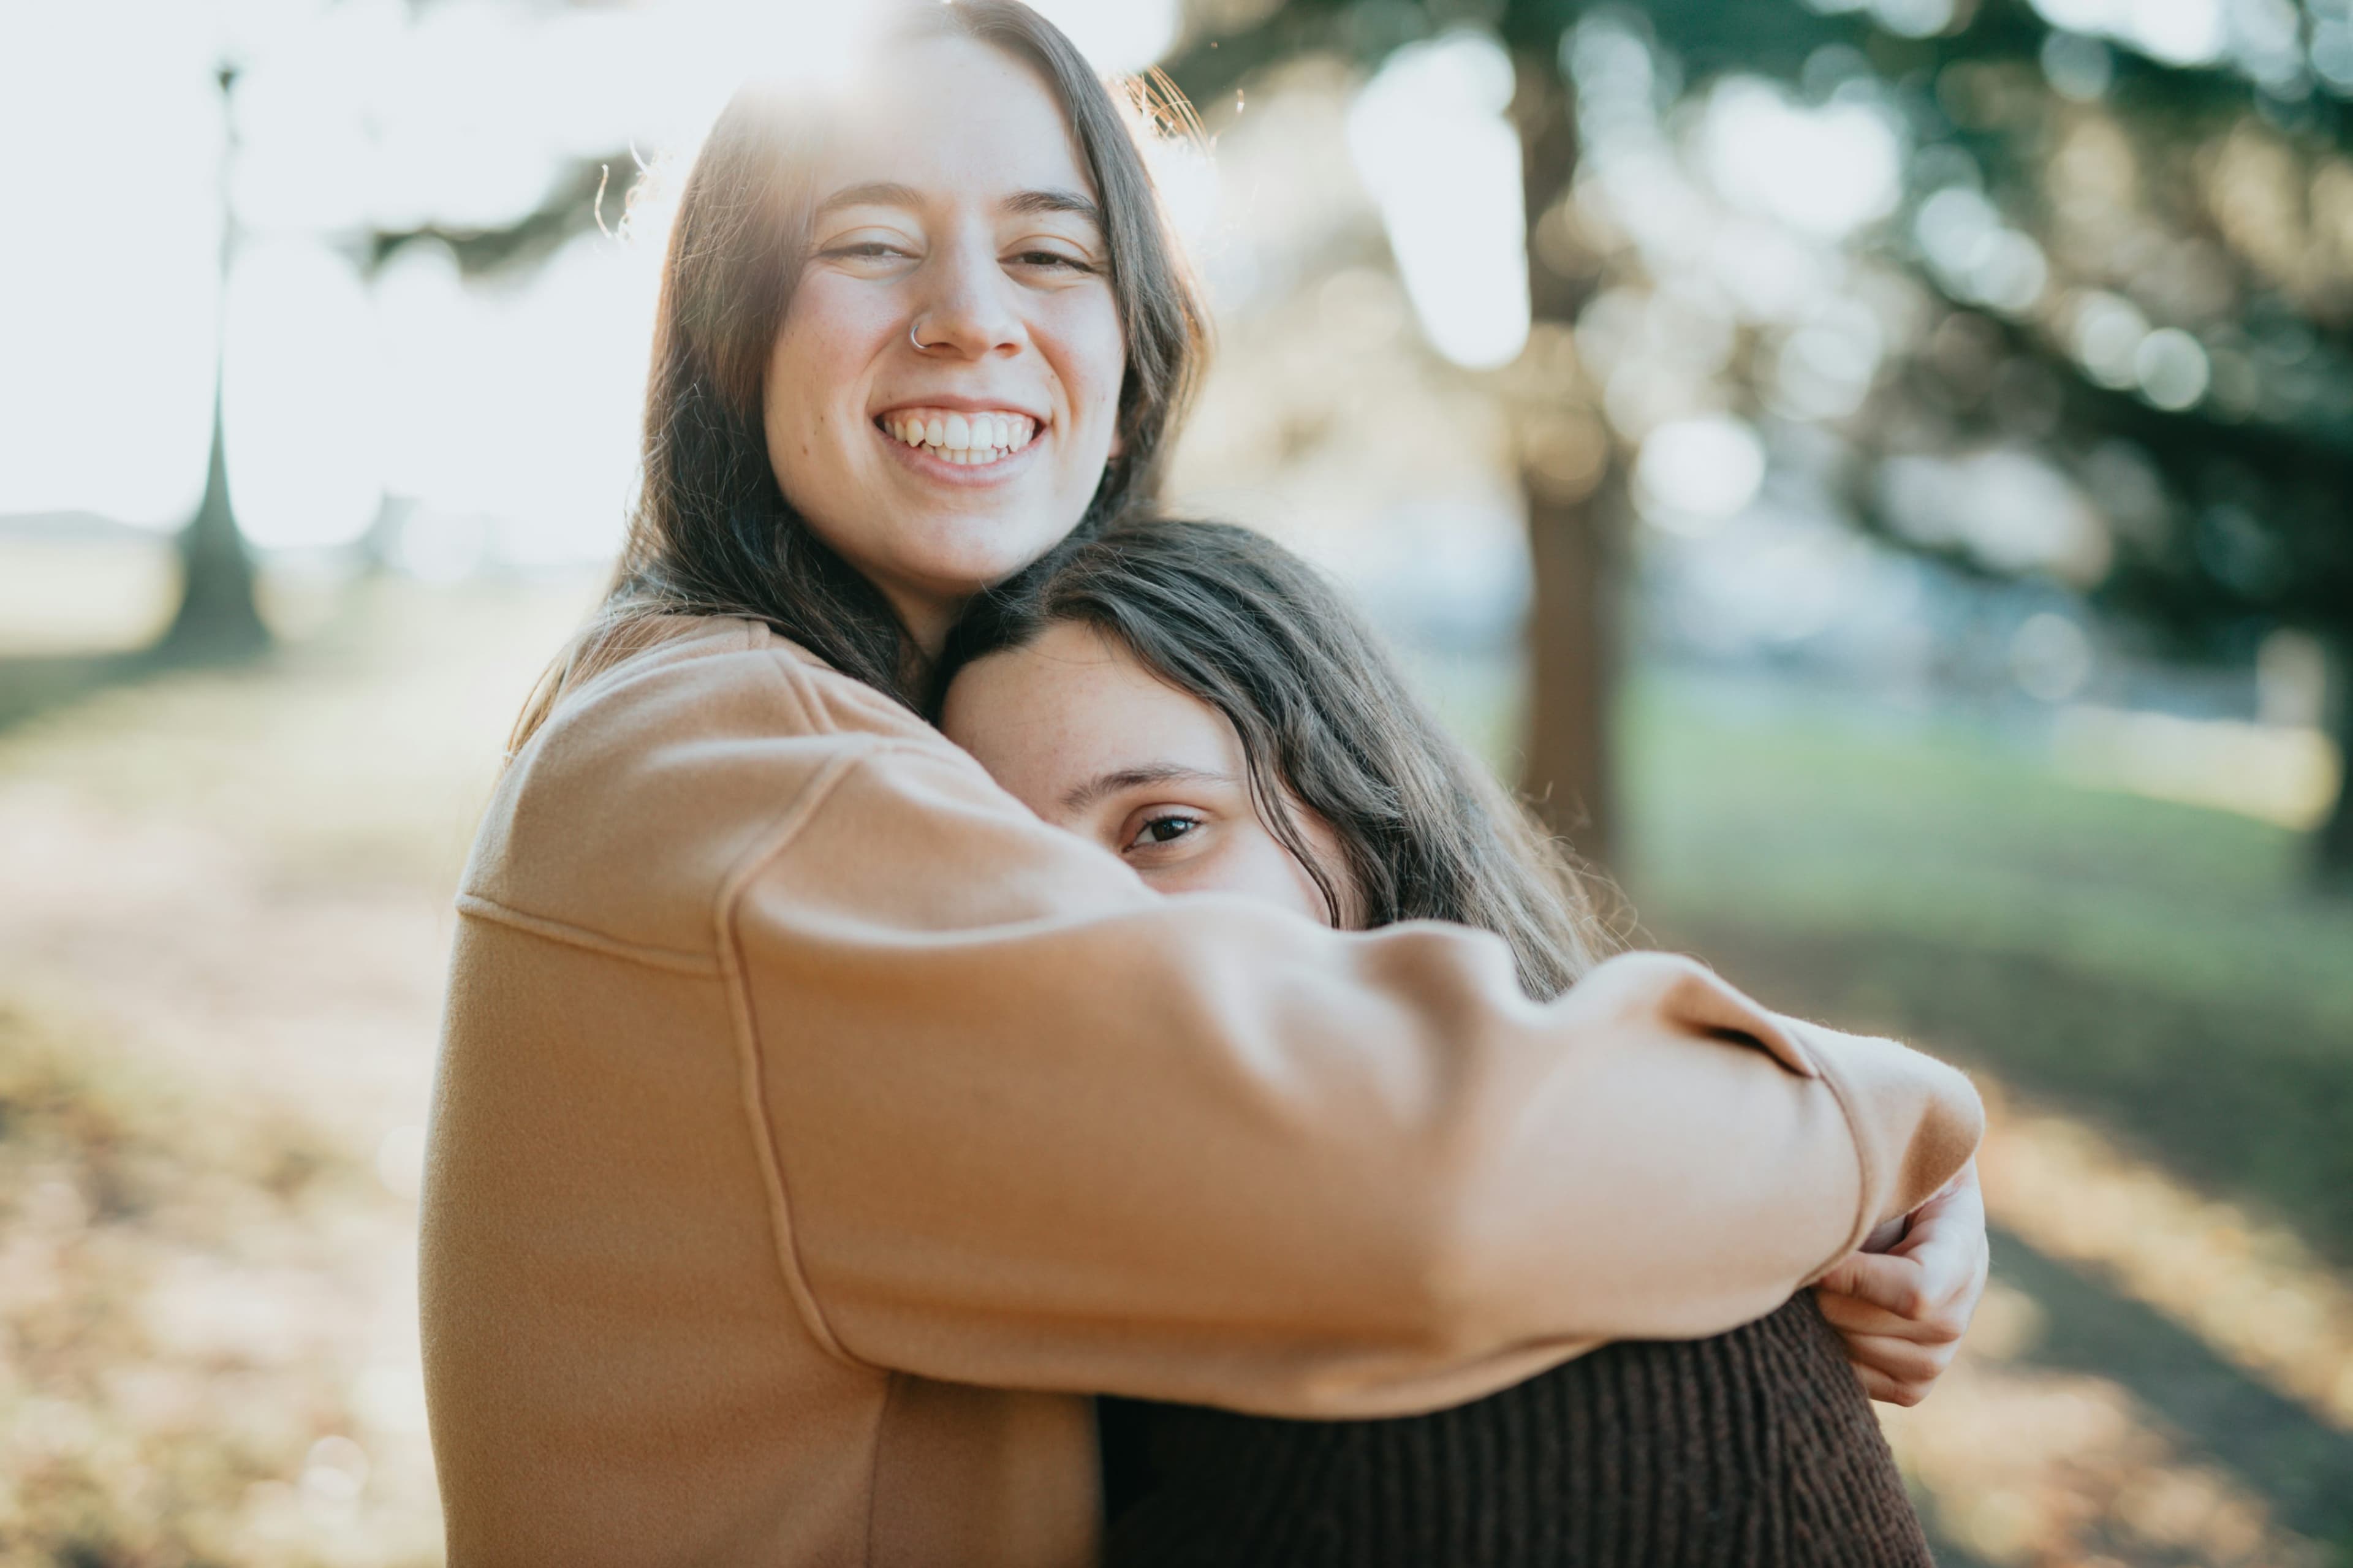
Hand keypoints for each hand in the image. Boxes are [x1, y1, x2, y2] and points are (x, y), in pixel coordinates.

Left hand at [1813, 1159, 1987, 1405]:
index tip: (1816, 1256)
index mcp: (1961, 1237)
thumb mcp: (1888, 1156)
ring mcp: (1945, 1347)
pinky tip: (1825, 1317)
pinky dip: (1834, 1356)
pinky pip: (1867, 1384)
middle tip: (1799, 1264)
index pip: (1919, 1289)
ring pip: (1866, 1355)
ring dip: (1824, 1324)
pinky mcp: (1918, 1379)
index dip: (1855, 1279)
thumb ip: (1876, 1165)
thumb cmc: (1882, 1175)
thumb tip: (1834, 1184)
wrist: (1895, 1210)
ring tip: (1815, 1285)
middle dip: (1826, 1296)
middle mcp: (1965, 1300)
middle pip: (1878, 1325)